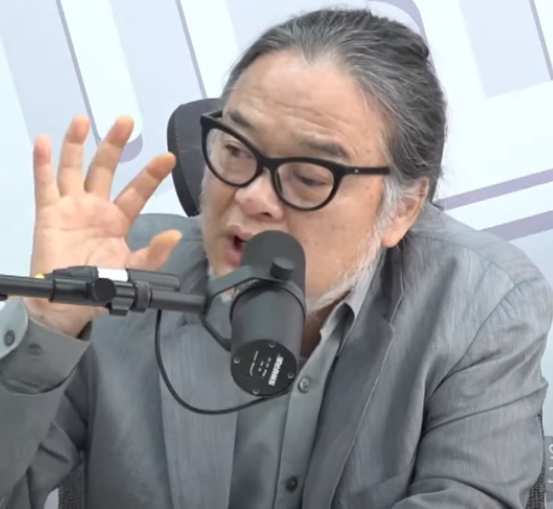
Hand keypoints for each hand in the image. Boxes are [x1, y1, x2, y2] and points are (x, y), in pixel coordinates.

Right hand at [25, 115, 181, 336]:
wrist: (65, 304)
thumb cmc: (98, 285)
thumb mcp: (131, 270)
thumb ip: (153, 254)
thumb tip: (174, 235)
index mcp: (118, 219)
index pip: (137, 191)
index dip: (151, 174)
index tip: (167, 158)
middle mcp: (95, 207)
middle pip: (105, 169)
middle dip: (114, 145)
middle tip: (125, 121)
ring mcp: (71, 207)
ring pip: (73, 169)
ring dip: (77, 145)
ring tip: (82, 121)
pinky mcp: (48, 213)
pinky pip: (44, 185)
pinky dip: (43, 163)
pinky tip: (45, 142)